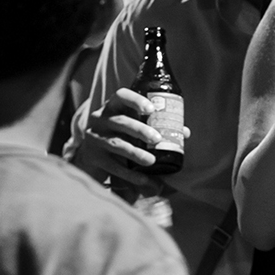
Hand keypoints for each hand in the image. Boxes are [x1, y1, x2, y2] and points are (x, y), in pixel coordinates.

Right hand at [71, 87, 191, 194]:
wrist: (90, 155)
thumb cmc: (119, 135)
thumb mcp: (131, 126)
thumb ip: (154, 126)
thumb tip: (184, 133)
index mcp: (112, 107)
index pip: (121, 96)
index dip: (136, 100)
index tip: (151, 109)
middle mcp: (100, 120)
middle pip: (120, 121)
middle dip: (140, 130)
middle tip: (157, 138)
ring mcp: (94, 139)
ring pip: (116, 144)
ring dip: (135, 153)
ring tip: (151, 160)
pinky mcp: (94, 158)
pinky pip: (113, 166)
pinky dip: (130, 174)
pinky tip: (143, 179)